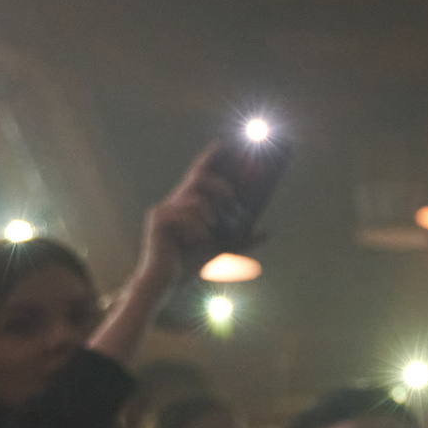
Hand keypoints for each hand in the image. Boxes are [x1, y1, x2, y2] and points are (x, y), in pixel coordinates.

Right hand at [137, 144, 233, 291]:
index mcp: (189, 204)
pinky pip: (188, 215)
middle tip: (235, 199)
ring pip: (198, 199)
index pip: (201, 173)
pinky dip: (199, 228)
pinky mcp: (159, 220)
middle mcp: (176, 202)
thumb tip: (268, 232)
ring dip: (213, 214)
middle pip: (200, 179)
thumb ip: (244, 241)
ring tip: (212, 232)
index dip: (211, 156)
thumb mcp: (223, 251)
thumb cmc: (189, 265)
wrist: (166, 284)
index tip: (227, 142)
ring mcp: (165, 209)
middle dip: (222, 186)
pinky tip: (197, 241)